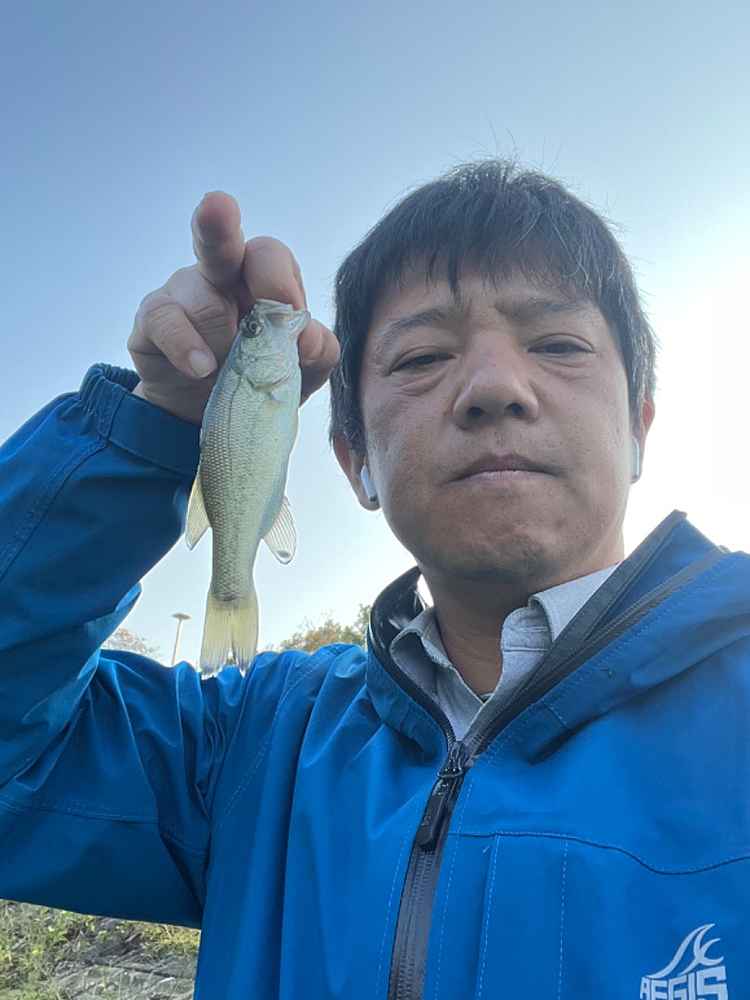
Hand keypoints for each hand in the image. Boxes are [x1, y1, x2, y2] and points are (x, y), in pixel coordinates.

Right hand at [128, 192, 339, 425]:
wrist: (206, 413)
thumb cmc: (260, 378)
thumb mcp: (303, 369)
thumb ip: (316, 349)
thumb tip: (306, 337)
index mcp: (261, 277)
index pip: (270, 257)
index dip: (280, 285)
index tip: (292, 319)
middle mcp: (219, 274)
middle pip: (221, 242)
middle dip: (219, 224)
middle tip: (217, 205)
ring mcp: (183, 291)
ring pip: (202, 300)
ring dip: (223, 340)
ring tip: (226, 371)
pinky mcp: (152, 317)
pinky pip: (165, 320)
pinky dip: (186, 345)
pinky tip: (201, 367)